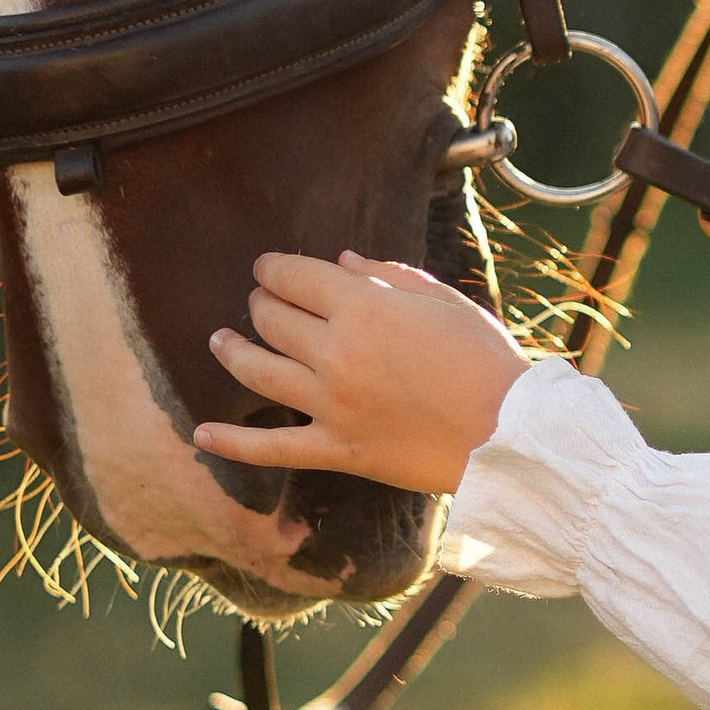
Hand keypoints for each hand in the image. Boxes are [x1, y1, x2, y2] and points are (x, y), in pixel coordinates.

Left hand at [193, 252, 535, 498]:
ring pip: (259, 372)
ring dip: (232, 352)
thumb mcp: (445, 302)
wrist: (509, 433)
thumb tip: (342, 261)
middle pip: (273, 321)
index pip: (296, 277)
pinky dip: (232, 442)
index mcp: (365, 308)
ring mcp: (332, 404)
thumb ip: (389, 276)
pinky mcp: (337, 449)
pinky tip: (201, 434)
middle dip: (260, 304)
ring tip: (219, 341)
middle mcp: (338, 353)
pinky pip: (271, 446)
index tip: (266, 268)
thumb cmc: (487, 361)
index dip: (273, 268)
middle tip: (258, 302)